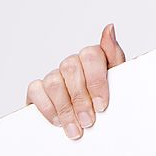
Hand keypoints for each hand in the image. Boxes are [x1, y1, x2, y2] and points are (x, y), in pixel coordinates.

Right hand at [25, 23, 125, 139]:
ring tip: (76, 128)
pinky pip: (37, 91)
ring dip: (65, 109)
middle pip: (72, 69)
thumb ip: (114, 55)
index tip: (102, 104)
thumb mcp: (118, 80)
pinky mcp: (38, 88)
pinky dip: (48, 108)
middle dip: (81, 99)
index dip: (97, 81)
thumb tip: (109, 28)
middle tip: (89, 121)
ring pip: (55, 82)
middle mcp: (73, 63)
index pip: (92, 55)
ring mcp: (54, 74)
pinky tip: (58, 121)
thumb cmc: (104, 97)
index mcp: (94, 57)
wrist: (87, 120)